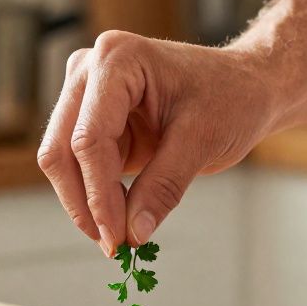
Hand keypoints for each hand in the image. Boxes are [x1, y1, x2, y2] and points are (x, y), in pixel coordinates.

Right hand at [37, 31, 275, 254]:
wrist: (245, 86)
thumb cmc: (231, 97)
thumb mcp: (203, 141)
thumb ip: (163, 186)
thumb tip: (133, 234)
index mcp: (117, 59)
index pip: (89, 139)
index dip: (99, 195)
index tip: (118, 238)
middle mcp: (90, 70)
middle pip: (61, 149)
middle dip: (85, 203)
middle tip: (114, 246)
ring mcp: (85, 93)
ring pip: (61, 161)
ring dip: (85, 204)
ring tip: (121, 237)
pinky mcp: (91, 119)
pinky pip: (78, 166)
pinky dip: (94, 196)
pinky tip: (121, 218)